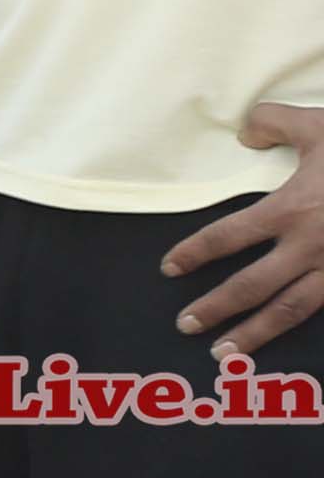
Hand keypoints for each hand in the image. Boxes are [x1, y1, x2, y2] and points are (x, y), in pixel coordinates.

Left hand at [161, 100, 323, 357]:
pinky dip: (308, 328)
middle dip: (216, 308)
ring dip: (256, 334)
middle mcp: (313, 246)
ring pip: (292, 309)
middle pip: (252, 286)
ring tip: (225, 354)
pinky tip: (285, 349)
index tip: (169, 267)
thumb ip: (275, 122)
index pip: (228, 237)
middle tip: (184, 326)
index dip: (195, 253)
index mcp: (293, 209)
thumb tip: (245, 131)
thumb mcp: (320, 125)